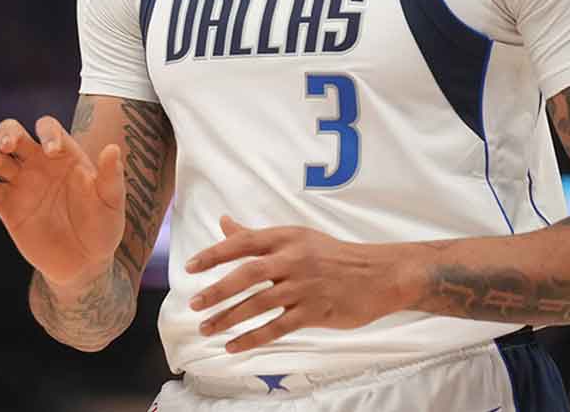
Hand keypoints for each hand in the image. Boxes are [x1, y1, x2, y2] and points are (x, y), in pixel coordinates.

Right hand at [0, 116, 124, 287]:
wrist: (83, 264)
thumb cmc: (102, 228)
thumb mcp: (111, 203)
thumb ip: (110, 177)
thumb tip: (113, 148)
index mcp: (65, 155)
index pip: (48, 128)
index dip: (47, 133)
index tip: (51, 151)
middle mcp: (38, 163)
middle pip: (14, 133)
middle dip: (7, 132)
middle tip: (9, 144)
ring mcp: (20, 182)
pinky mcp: (6, 205)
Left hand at [184, 215, 402, 352]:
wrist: (379, 274)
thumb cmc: (334, 255)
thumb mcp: (296, 238)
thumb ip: (256, 235)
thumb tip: (223, 223)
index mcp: (287, 237)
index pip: (244, 243)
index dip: (214, 254)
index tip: (190, 267)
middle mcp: (294, 259)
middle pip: (247, 275)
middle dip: (217, 291)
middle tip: (195, 305)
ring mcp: (304, 286)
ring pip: (258, 304)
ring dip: (229, 318)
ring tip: (207, 329)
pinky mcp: (315, 311)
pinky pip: (277, 327)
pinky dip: (252, 338)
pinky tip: (233, 346)